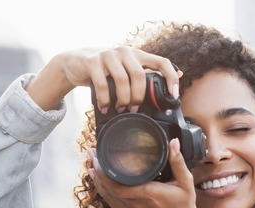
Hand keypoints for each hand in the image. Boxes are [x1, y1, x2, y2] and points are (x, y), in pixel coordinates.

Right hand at [26, 47, 179, 111]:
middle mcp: (125, 52)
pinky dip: (105, 100)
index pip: (162, 62)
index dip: (171, 78)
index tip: (174, 95)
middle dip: (138, 96)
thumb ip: (148, 72)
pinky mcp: (93, 62)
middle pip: (140, 76)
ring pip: (122, 80)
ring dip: (122, 99)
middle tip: (134, 108)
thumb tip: (179, 74)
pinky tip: (105, 107)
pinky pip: (103, 85)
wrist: (75, 62)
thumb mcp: (127, 69)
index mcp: (137, 55)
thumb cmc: (105, 70)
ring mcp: (108, 55)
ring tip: (119, 108)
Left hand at [88, 138, 200, 207]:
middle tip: (91, 153)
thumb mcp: (185, 182)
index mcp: (146, 194)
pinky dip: (103, 192)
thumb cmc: (184, 207)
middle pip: (106, 187)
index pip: (115, 183)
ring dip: (97, 180)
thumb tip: (174, 142)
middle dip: (97, 170)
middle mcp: (134, 205)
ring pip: (106, 196)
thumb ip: (178, 162)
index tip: (99, 154)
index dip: (103, 170)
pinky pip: (111, 203)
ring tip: (91, 164)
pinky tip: (99, 182)